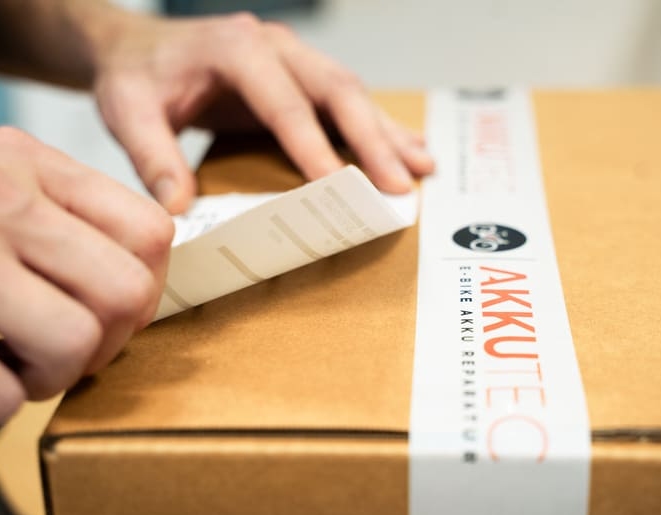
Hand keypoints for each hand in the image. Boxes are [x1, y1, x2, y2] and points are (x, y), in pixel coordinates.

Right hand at [0, 127, 173, 423]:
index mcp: (30, 162)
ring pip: (77, 340)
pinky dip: (3, 402)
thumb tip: (142, 280)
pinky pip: (5, 394)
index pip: (149, 231)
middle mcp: (4, 199)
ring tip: (20, 363)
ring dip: (56, 373)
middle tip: (68, 350)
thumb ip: (67, 214)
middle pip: (128, 291)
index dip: (149, 286)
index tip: (118, 311)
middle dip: (110, 339)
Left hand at [92, 11, 434, 213]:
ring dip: (387, 133)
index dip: (312, 145)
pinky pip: (349, 100)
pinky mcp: (303, 77)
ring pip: (353, 93)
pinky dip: (380, 127)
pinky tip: (408, 148)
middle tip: (398, 184)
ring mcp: (295, 58)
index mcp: (236, 50)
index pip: (284, 102)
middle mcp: (275, 47)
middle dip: (371, 141)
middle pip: (337, 90)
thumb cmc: (136, 77)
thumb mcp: (126, 112)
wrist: (138, 47)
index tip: (337, 186)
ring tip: (422, 168)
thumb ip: (152, 156)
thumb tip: (179, 210)